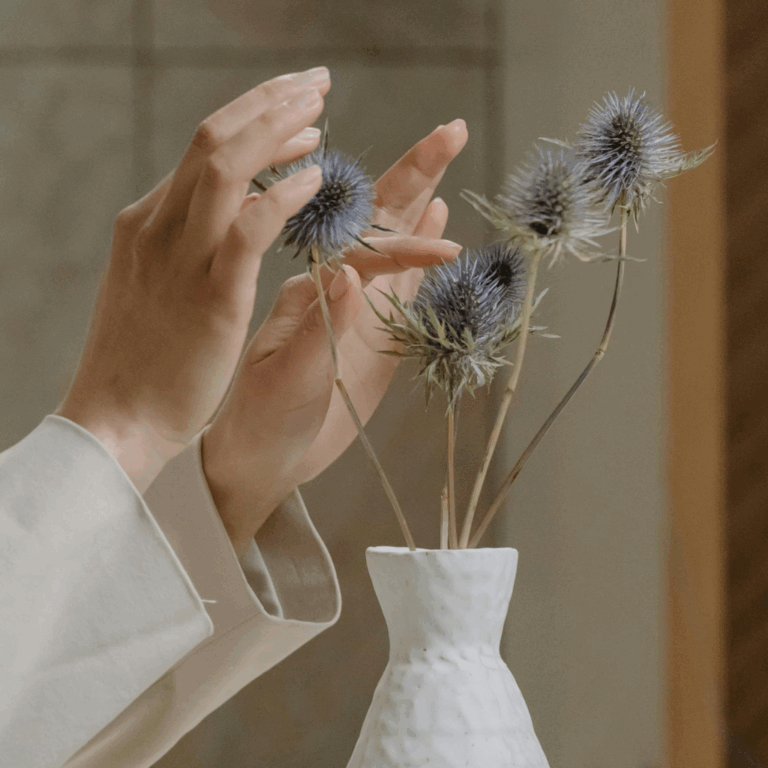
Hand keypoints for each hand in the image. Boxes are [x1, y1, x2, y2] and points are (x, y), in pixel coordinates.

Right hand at [54, 67, 331, 492]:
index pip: (203, 151)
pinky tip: (316, 178)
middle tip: (316, 83)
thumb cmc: (144, 362)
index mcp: (147, 223)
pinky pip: (249, 225)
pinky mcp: (210, 294)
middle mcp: (159, 226)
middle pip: (215, 138)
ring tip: (321, 112)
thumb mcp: (154, 288)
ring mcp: (181, 257)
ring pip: (227, 164)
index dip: (252, 120)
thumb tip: (212, 215)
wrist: (118, 420)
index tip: (295, 112)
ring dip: (278, 128)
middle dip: (269, 102)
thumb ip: (180, 247)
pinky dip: (283, 194)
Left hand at [201, 121, 467, 556]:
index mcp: (306, 293)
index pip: (361, 247)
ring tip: (439, 162)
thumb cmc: (258, 422)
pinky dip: (415, 252)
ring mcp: (353, 311)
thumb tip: (348, 274)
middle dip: (412, 175)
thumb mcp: (287, 380)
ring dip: (414, 203)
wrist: (257, 460)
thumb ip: (319, 329)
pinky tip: (431, 224)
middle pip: (374, 221)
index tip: (441, 221)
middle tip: (450, 130)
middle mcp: (331, 291)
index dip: (404, 235)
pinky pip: (397, 286)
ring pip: (388, 244)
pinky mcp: (372, 338)